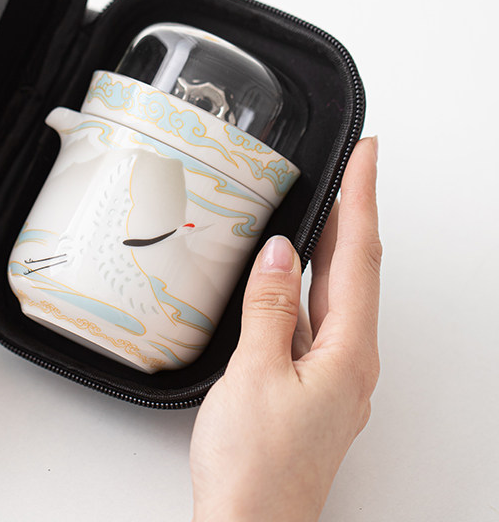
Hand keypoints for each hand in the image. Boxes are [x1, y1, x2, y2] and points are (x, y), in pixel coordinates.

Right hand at [190, 137, 380, 521]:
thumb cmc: (256, 467)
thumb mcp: (256, 373)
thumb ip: (270, 308)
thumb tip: (280, 255)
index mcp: (347, 354)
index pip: (359, 257)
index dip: (362, 199)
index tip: (366, 156)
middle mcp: (350, 363)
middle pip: (353, 271)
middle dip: (352, 214)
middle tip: (349, 168)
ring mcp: (331, 376)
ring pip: (333, 295)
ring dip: (329, 248)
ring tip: (323, 208)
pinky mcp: (310, 388)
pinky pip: (312, 320)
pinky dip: (304, 286)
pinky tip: (287, 277)